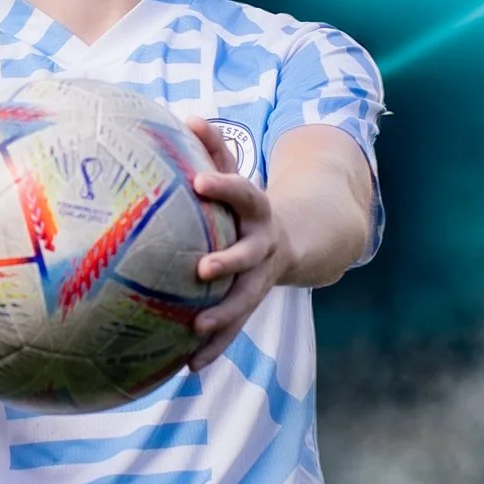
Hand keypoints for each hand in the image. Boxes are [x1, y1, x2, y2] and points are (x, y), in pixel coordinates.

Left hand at [183, 117, 291, 371]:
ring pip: (244, 299)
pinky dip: (213, 347)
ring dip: (223, 316)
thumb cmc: (246, 204)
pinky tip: (189, 366)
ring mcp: (259, 278)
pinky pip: (233, 327)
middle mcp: (262, 246)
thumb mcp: (236, 174)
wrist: (295, 240)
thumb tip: (189, 117)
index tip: (198, 181)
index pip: (243, 192)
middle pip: (248, 255)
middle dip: (228, 262)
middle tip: (202, 270)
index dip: (223, 186)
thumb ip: (215, 150)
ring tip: (197, 329)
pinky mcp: (250, 303)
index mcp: (257, 210)